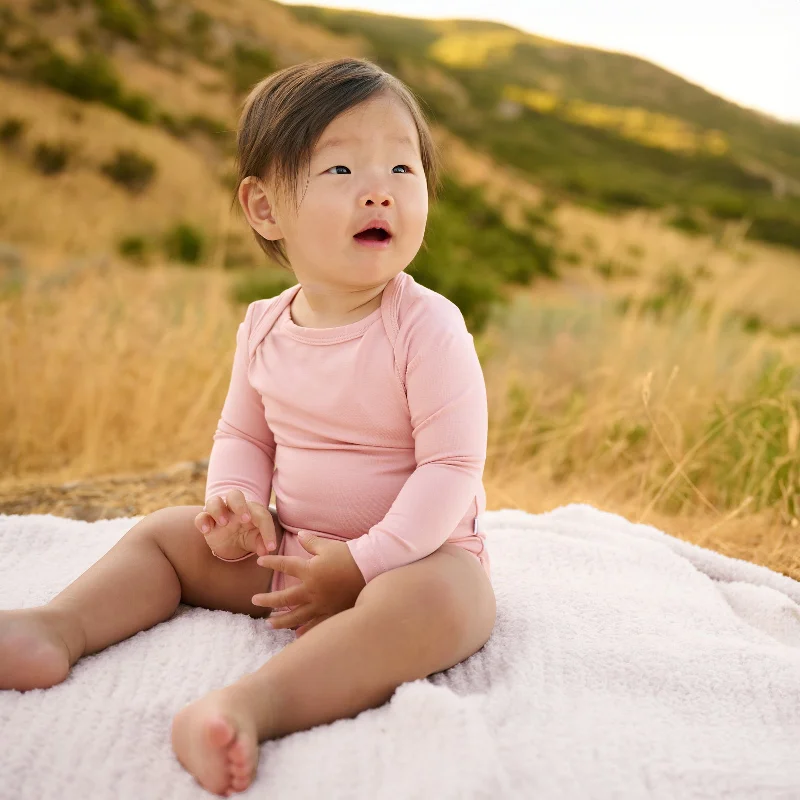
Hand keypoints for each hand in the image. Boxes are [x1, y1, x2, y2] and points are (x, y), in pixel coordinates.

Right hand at [195, 490, 279, 559]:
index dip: (268, 531)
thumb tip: (266, 550)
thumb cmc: (246, 536)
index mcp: (251, 510)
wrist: (230, 542)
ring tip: (224, 523)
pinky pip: (201, 517)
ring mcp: (218, 513)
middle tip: (245, 519)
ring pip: (214, 501)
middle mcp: (234, 508)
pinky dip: (202, 521)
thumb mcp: (255, 540)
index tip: (271, 547)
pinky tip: (207, 530)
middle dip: (240, 505)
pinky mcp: (206, 522)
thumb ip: (261, 543)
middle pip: (234, 495)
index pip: (261, 514)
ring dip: (218, 510)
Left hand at [252, 531, 366, 636]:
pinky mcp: (332, 612)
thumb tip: (300, 534)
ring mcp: (321, 604)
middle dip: (268, 600)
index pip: (285, 566)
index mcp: (309, 571)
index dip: (271, 562)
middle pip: (284, 598)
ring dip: (281, 621)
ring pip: (296, 617)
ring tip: (269, 623)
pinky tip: (297, 635)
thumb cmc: (349, 556)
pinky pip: (315, 625)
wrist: (370, 569)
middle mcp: (312, 591)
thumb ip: (311, 542)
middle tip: (255, 601)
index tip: (260, 562)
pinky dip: (305, 631)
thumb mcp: (328, 546)